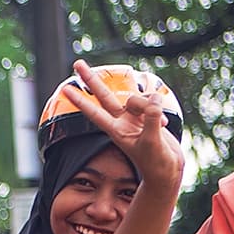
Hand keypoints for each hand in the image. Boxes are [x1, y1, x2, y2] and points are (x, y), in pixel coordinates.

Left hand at [66, 59, 183, 187]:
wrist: (167, 170)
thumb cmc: (156, 163)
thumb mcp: (152, 142)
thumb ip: (151, 119)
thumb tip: (152, 99)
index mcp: (116, 131)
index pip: (94, 113)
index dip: (80, 101)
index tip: (65, 90)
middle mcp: (122, 121)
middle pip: (104, 95)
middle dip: (91, 79)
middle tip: (76, 63)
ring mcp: (134, 116)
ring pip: (138, 97)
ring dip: (152, 106)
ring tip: (160, 126)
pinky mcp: (148, 114)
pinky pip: (153, 100)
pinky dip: (160, 110)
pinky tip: (164, 124)